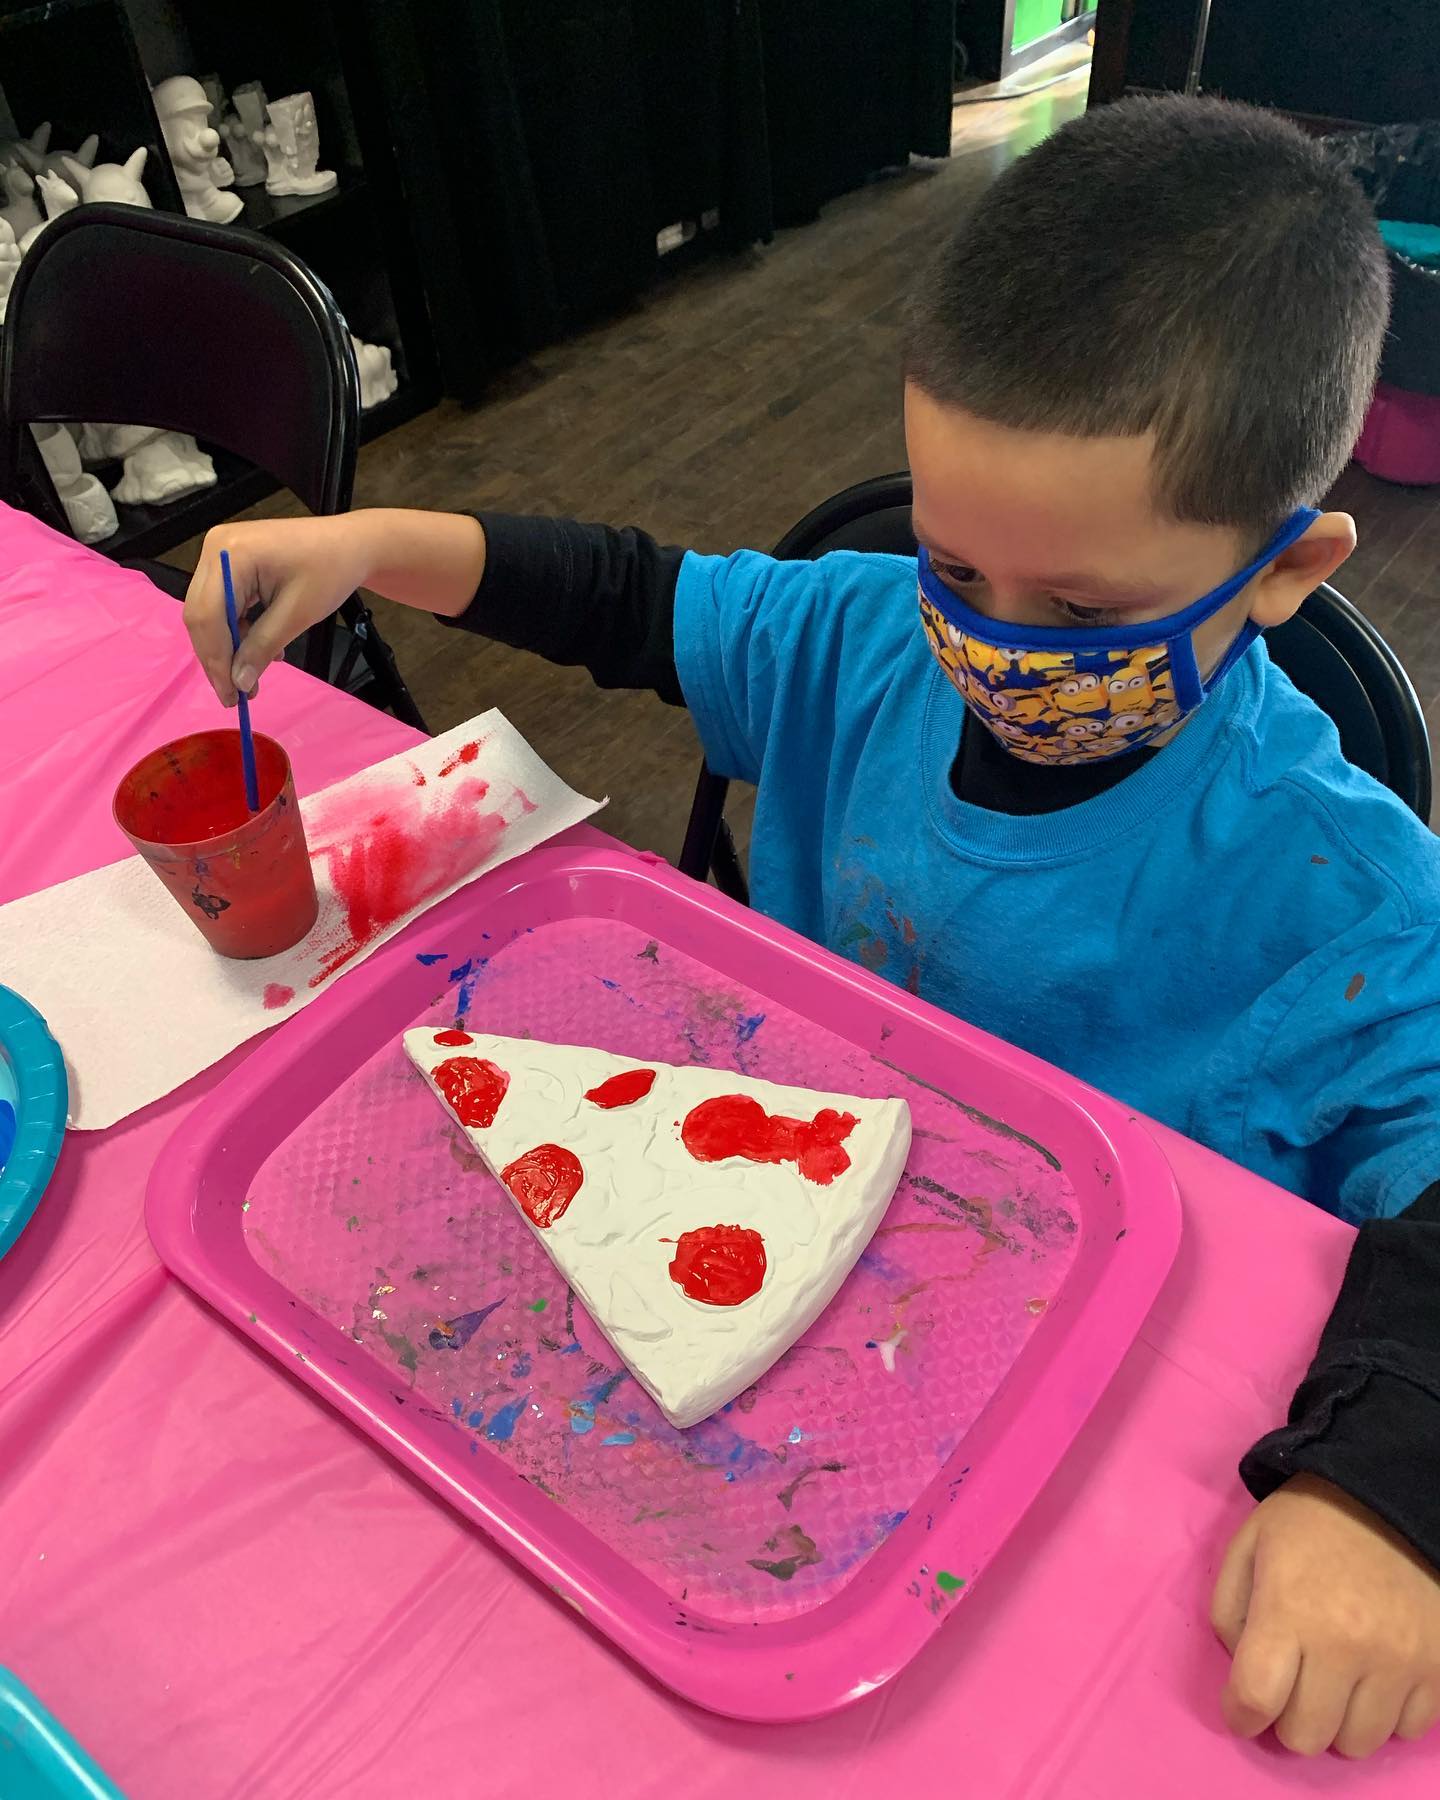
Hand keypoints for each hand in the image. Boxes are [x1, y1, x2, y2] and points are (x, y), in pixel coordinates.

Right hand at [183, 514, 372, 705]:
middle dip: (218, 657)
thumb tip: (239, 682)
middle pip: (201, 614)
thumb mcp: (298, 614)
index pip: (207, 615)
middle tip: (235, 695)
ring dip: (228, 647)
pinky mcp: (229, 563)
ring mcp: (219, 553)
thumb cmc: (330, 571)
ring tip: (251, 676)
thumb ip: (263, 647)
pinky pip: (222, 603)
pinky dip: (236, 630)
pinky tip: (258, 649)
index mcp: (229, 554)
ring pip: (208, 612)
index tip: (229, 695)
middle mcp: (215, 549)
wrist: (349, 544)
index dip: (215, 659)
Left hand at [1212, 1474, 1439, 1756]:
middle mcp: (1346, 1645)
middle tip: (1291, 1687)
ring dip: (1337, 1722)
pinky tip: (1374, 1678)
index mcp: (1289, 1609)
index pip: (1256, 1698)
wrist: (1390, 1497)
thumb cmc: (1309, 1522)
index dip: (1240, 1715)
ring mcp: (1399, 1662)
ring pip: (1356, 1743)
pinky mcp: (1438, 1669)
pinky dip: (1386, 1715)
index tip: (1242, 1709)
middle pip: (1306, 1736)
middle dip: (1287, 1718)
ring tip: (1334, 1682)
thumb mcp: (1247, 1546)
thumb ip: (1229, 1612)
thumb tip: (1241, 1673)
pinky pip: (1406, 1731)